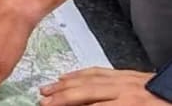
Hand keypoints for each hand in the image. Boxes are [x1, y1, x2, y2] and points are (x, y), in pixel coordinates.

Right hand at [40, 68, 160, 104]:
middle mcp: (124, 91)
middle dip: (61, 98)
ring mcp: (126, 79)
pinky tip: (69, 77)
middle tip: (42, 103)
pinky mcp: (129, 74)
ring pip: (88, 79)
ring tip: (47, 90)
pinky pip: (98, 70)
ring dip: (65, 84)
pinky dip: (80, 73)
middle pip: (84, 92)